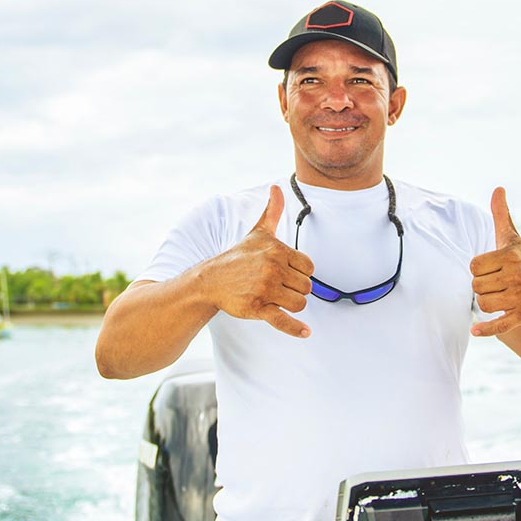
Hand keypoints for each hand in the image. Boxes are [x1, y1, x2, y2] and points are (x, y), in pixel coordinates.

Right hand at [202, 185, 314, 337]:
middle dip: (295, 289)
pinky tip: (306, 332)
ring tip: (275, 298)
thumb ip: (271, 211)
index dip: (299, 273)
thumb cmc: (238, 257)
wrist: (211, 280)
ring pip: (299, 303)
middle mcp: (272, 268)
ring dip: (291, 304)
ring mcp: (265, 289)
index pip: (309, 268)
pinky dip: (295, 328)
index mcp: (277, 250)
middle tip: (277, 286)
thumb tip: (276, 187)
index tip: (285, 272)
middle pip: (306, 287)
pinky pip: (282, 320)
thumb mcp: (258, 232)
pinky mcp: (257, 308)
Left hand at [470, 187, 520, 337]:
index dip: (479, 270)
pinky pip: (499, 324)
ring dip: (486, 303)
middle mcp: (516, 276)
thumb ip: (502, 215)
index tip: (492, 269)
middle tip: (497, 285)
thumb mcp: (513, 239)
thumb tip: (498, 188)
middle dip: (483, 287)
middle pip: (476, 286)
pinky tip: (475, 332)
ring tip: (499, 297)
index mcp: (510, 257)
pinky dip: (486, 330)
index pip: (474, 267)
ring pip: (483, 304)